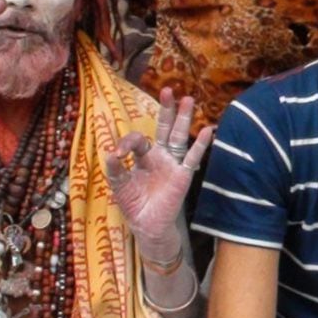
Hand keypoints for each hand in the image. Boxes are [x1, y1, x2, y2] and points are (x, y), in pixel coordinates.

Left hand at [102, 88, 211, 247]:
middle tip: (168, 89)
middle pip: (165, 128)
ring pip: (180, 137)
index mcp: (143, 157)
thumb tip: (110, 153)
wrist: (148, 227)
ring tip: (188, 99)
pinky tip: (208, 129)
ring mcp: (173, 164)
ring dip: (183, 119)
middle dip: (166, 109)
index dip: (127, 143)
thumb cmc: (135, 205)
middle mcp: (160, 156)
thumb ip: (115, 169)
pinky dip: (200, 144)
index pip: (139, 140)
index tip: (117, 154)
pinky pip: (193, 157)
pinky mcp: (183, 176)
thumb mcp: (119, 186)